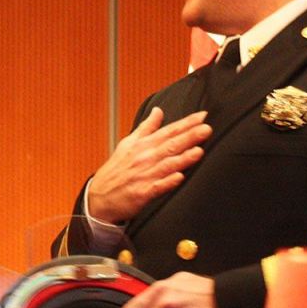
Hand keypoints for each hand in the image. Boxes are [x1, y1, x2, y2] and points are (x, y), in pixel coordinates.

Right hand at [88, 108, 210, 223]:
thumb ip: (146, 127)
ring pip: (167, 165)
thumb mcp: (128, 143)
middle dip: (189, 137)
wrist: (100, 196)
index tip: (202, 117)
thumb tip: (158, 111)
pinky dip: (167, 182)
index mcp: (143, 145)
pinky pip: (157, 187)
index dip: (186, 124)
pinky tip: (179, 177)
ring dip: (183, 158)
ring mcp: (144, 176)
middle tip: (206, 129)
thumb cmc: (116, 170)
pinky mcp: (142, 193)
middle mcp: (144, 158)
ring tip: (198, 150)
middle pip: (170, 145)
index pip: (168, 131)